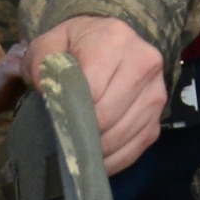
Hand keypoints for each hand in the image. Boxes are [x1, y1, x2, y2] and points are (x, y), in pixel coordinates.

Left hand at [26, 15, 167, 174]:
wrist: (105, 44)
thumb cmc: (74, 48)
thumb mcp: (49, 45)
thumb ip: (42, 65)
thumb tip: (51, 95)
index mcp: (115, 40)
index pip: (92, 89)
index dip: (70, 109)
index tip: (55, 116)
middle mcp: (144, 63)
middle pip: (108, 115)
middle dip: (81, 131)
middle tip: (62, 135)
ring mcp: (156, 93)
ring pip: (120, 136)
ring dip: (95, 149)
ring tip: (75, 146)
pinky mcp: (158, 119)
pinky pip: (134, 150)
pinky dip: (110, 160)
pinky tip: (93, 157)